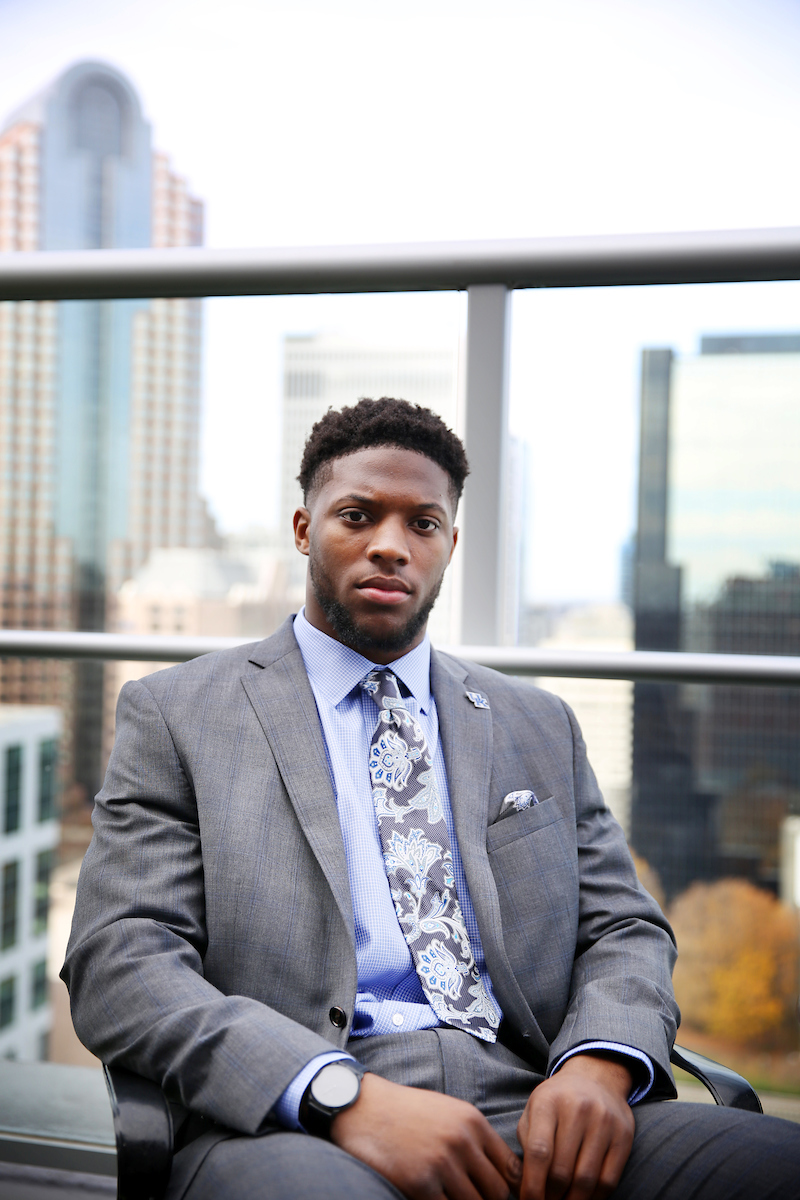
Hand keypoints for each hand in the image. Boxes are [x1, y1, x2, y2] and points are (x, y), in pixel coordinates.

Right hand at [331, 1072, 522, 1198]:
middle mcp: (462, 1141)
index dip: (510, 1189)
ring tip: (450, 1198)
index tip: (497, 1195)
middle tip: (472, 1199)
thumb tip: (500, 1173)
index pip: (512, 1168)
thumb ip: (475, 1138)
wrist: (361, 1107)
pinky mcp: (419, 1183)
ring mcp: (441, 1163)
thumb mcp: (448, 1112)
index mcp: (473, 1122)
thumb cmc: (406, 1112)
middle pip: (497, 1192)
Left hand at [516, 1054, 634, 1199]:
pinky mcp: (624, 1135)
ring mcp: (604, 1121)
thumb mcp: (534, 1110)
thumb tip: (526, 1185)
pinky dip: (594, 1198)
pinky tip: (583, 1198)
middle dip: (551, 1197)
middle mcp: (577, 1108)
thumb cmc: (557, 1101)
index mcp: (548, 1102)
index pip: (538, 1152)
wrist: (595, 1077)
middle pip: (562, 1170)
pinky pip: (609, 1180)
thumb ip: (526, 1142)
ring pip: (586, 1179)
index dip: (532, 1185)